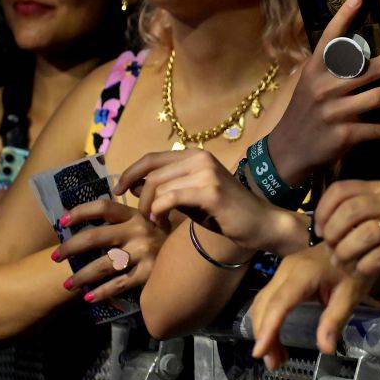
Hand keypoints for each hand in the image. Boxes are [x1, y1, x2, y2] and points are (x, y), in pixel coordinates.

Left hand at [52, 199, 166, 303]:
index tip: (62, 221)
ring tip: (66, 284)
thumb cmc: (164, 233)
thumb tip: (89, 213)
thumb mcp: (149, 216)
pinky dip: (101, 292)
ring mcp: (143, 253)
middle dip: (71, 247)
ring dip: (82, 275)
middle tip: (56, 257)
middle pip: (96, 236)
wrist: (195, 251)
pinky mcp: (149, 273)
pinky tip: (87, 297)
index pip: (104, 208)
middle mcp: (138, 231)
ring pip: (104, 265)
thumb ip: (125, 214)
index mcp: (135, 215)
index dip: (81, 212)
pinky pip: (119, 284)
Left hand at [116, 149, 298, 253]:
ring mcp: (206, 173)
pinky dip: (159, 212)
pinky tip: (161, 224)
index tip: (118, 190)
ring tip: (154, 223)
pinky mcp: (210, 191)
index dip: (131, 172)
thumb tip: (135, 186)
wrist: (260, 223)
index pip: (152, 158)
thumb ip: (169, 187)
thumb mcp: (193, 196)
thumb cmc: (225, 213)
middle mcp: (200, 158)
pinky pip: (170, 198)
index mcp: (195, 155)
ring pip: (159, 186)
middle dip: (139, 197)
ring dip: (149, 208)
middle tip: (140, 216)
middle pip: (152, 173)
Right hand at [248, 243, 373, 369]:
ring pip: (263, 302)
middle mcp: (286, 270)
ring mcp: (282, 270)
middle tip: (274, 365)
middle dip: (264, 336)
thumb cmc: (354, 268)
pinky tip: (276, 338)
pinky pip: (269, 298)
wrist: (353, 241)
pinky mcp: (284, 274)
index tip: (260, 352)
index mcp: (303, 274)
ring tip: (276, 357)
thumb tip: (325, 349)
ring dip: (264, 329)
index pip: (279, 304)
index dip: (268, 329)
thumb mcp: (351, 295)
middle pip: (265, 305)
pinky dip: (268, 320)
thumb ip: (335, 320)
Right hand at [267, 0, 379, 184]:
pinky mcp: (343, 135)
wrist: (288, 151)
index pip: (330, 40)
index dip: (343, 18)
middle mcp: (324, 88)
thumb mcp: (308, 85)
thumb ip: (329, 69)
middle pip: (367, 69)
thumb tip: (356, 53)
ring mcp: (334, 112)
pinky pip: (375, 129)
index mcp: (314, 71)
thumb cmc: (303, 114)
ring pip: (377, 97)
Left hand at [316, 179, 379, 277]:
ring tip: (342, 262)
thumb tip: (331, 222)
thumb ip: (370, 209)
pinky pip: (378, 256)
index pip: (341, 189)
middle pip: (347, 210)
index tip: (319, 228)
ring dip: (344, 252)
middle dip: (331, 232)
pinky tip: (363, 270)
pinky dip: (364, 266)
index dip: (323, 209)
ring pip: (360, 234)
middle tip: (330, 248)